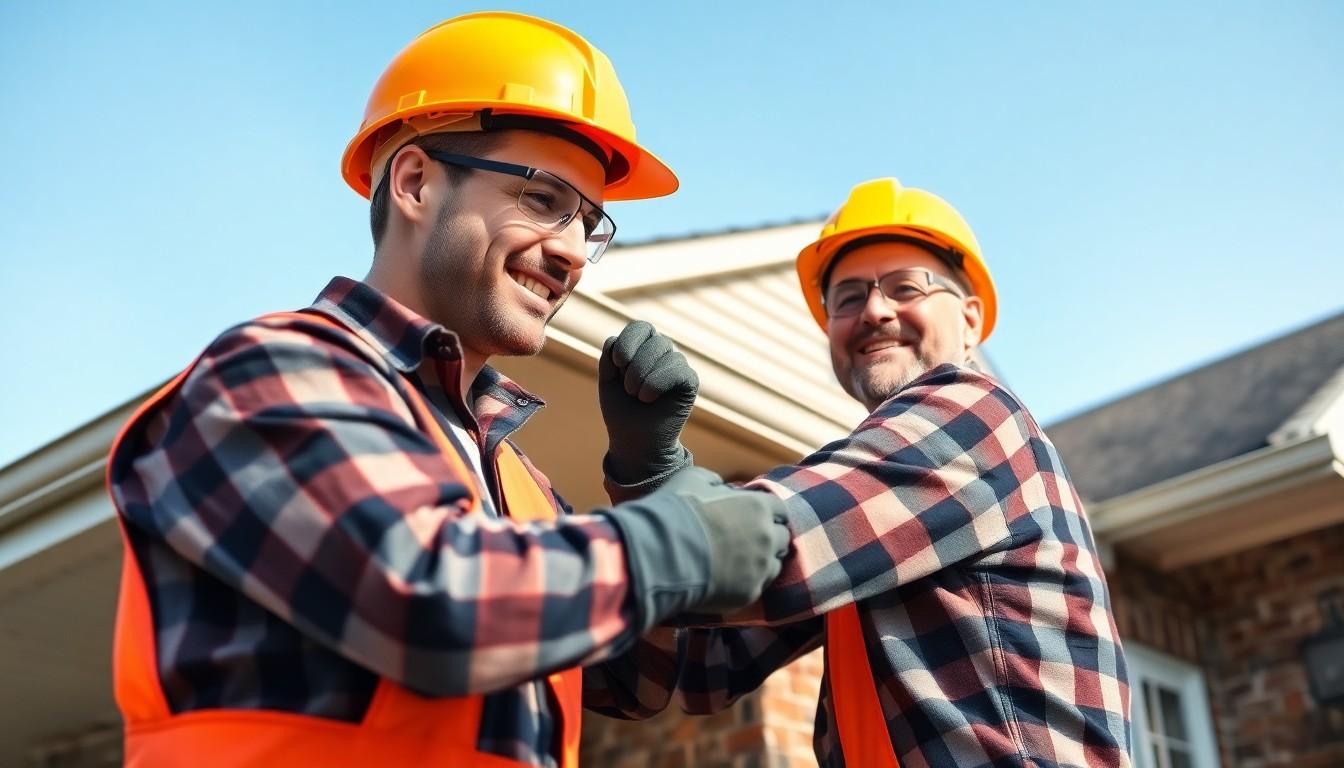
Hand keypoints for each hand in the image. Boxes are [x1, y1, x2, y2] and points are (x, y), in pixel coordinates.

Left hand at [598, 321, 698, 483]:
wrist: (635, 443)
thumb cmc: (622, 412)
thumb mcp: (608, 382)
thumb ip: (609, 358)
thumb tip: (614, 338)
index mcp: (642, 349)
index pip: (641, 327)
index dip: (629, 340)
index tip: (617, 362)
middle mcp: (662, 354)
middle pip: (654, 338)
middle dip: (634, 364)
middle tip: (628, 389)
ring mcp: (677, 366)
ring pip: (665, 350)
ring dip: (643, 375)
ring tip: (637, 397)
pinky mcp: (689, 382)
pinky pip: (678, 369)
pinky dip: (657, 383)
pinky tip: (649, 399)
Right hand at [657, 467, 789, 612]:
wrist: (660, 552)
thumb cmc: (677, 510)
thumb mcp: (693, 479)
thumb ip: (714, 481)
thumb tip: (720, 488)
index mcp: (758, 506)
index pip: (779, 509)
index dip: (766, 512)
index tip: (754, 517)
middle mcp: (766, 537)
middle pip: (782, 538)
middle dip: (769, 537)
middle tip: (748, 540)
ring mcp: (760, 567)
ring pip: (774, 565)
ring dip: (762, 561)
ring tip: (740, 563)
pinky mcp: (748, 594)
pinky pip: (757, 587)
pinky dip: (748, 582)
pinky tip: (731, 580)